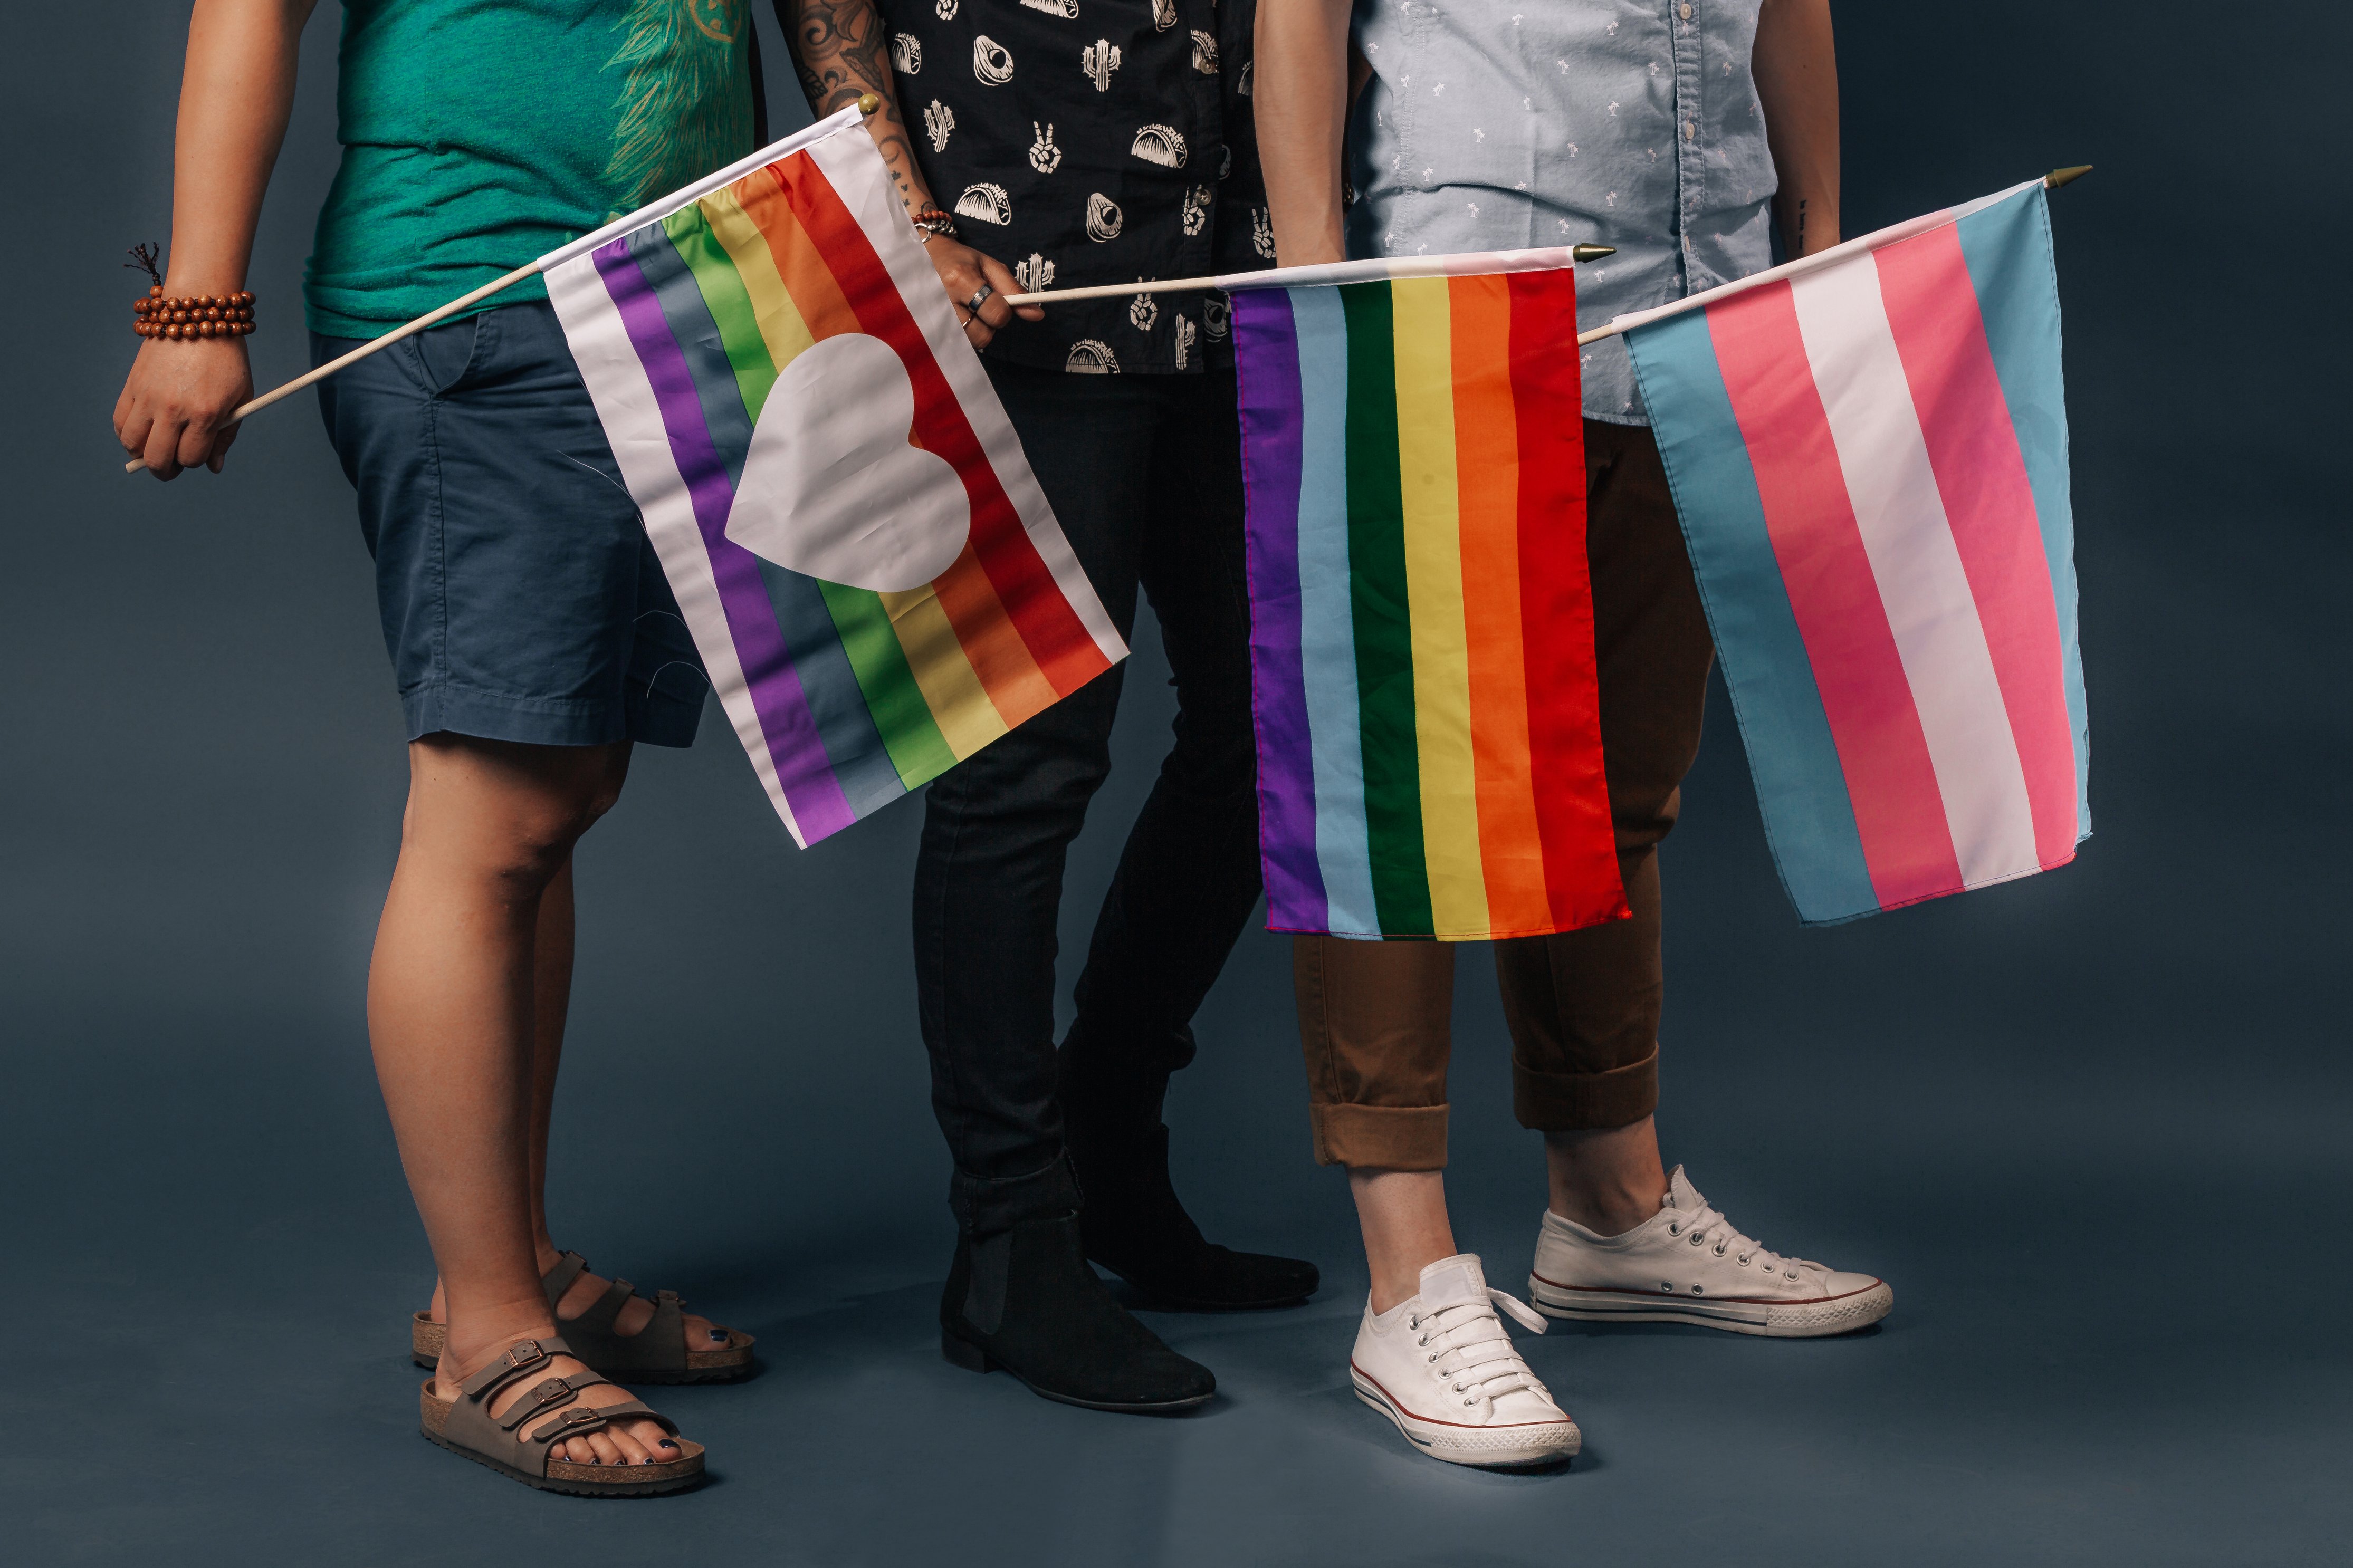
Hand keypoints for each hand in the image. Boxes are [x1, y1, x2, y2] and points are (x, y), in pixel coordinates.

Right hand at [113, 336, 253, 478]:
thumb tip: (213, 467)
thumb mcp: (240, 398)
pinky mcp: (132, 385)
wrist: (196, 317)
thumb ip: (226, 435)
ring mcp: (149, 396)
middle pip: (157, 459)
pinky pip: (119, 422)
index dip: (196, 462)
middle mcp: (173, 408)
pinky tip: (141, 431)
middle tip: (172, 466)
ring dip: (142, 453)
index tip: (198, 454)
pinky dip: (127, 434)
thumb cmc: (225, 360)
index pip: (191, 458)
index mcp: (205, 413)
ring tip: (155, 447)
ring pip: (132, 444)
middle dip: (166, 470)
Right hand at [923, 237, 1042, 349]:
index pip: (996, 313)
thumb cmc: (961, 260)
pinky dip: (965, 333)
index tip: (999, 301)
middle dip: (989, 323)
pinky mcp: (929, 331)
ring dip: (977, 329)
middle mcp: (944, 302)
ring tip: (968, 309)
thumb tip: (1036, 314)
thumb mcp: (990, 266)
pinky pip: (959, 344)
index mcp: (960, 280)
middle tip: (980, 305)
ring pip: (971, 342)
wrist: (924, 257)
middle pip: (983, 335)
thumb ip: (1014, 289)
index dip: (1004, 311)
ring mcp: (933, 319)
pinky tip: (959, 316)